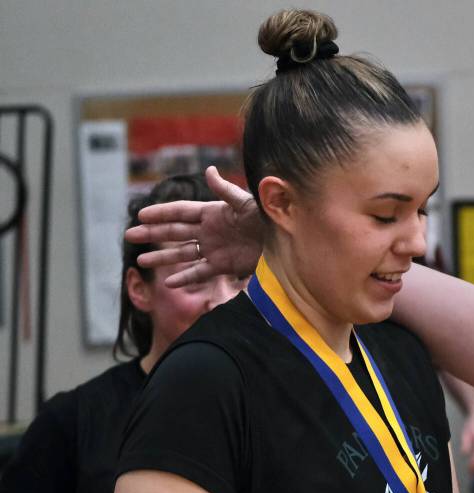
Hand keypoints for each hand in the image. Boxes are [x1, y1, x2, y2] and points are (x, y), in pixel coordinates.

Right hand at [125, 166, 262, 287]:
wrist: (285, 240)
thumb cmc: (268, 217)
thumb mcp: (246, 202)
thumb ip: (225, 190)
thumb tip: (208, 170)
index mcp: (212, 213)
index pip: (180, 212)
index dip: (161, 213)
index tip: (140, 215)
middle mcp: (209, 231)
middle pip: (175, 232)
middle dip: (152, 234)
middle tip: (130, 236)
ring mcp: (215, 249)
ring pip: (182, 253)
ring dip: (162, 257)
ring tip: (141, 261)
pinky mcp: (224, 266)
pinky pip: (200, 272)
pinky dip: (185, 277)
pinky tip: (168, 282)